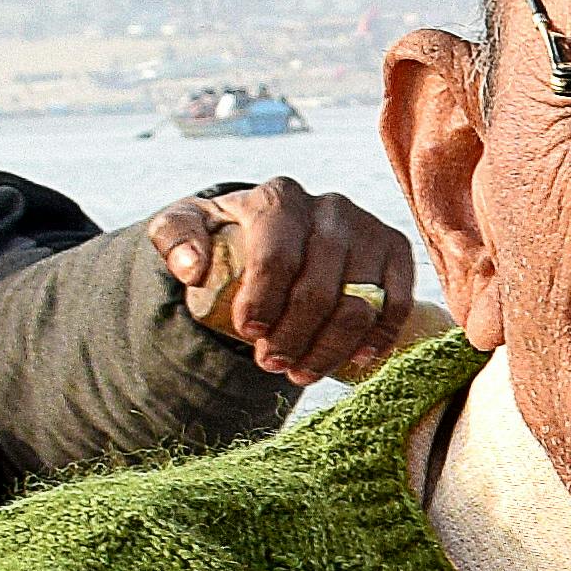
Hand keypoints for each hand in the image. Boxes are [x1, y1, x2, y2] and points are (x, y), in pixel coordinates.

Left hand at [149, 178, 427, 382]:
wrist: (277, 230)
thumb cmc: (228, 234)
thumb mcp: (186, 227)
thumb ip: (174, 239)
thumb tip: (193, 270)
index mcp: (279, 198)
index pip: (277, 256)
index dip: (264, 301)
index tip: (249, 334)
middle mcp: (329, 207)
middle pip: (318, 287)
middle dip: (293, 335)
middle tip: (271, 364)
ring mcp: (367, 228)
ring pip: (359, 302)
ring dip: (330, 347)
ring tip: (302, 372)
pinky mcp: (394, 249)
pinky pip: (397, 301)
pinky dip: (379, 336)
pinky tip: (356, 359)